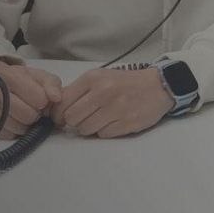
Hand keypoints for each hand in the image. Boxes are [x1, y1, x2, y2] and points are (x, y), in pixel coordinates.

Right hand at [0, 59, 61, 138]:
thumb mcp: (37, 75)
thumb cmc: (16, 79)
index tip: (40, 98)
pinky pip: (7, 135)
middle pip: (28, 116)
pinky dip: (14, 130)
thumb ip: (52, 84)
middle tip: (31, 107)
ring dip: (25, 123)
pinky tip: (11, 119)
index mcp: (9, 76)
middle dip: (34, 113)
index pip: (38, 99)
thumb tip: (56, 98)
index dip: (43, 101)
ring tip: (21, 112)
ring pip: (18, 128)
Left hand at [53, 68, 174, 137]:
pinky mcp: (127, 123)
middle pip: (72, 119)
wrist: (158, 86)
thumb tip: (55, 109)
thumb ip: (78, 91)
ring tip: (99, 119)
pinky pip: (103, 135)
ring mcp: (116, 108)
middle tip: (83, 119)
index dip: (59, 114)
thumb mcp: (100, 78)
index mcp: (94, 79)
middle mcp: (103, 92)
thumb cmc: (124, 83)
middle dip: (74, 122)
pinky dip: (104, 131)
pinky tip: (113, 122)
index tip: (63, 117)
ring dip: (89, 128)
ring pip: (86, 129)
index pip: (63, 103)